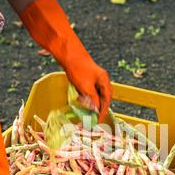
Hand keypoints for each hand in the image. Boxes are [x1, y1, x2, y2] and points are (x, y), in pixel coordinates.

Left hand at [19, 0, 111, 121]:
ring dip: (91, 102)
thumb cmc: (78, 69)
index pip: (107, 100)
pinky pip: (89, 90)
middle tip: (92, 118)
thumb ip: (93, 100)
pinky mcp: (86, 77)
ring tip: (85, 109)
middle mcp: (101, 79)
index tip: (98, 121)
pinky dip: (86, 96)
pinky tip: (80, 98)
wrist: (68, 54)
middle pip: (103, 97)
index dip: (103, 111)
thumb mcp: (86, 88)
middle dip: (98, 108)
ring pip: (95, 94)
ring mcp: (94, 78)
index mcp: (104, 81)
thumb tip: (97, 110)